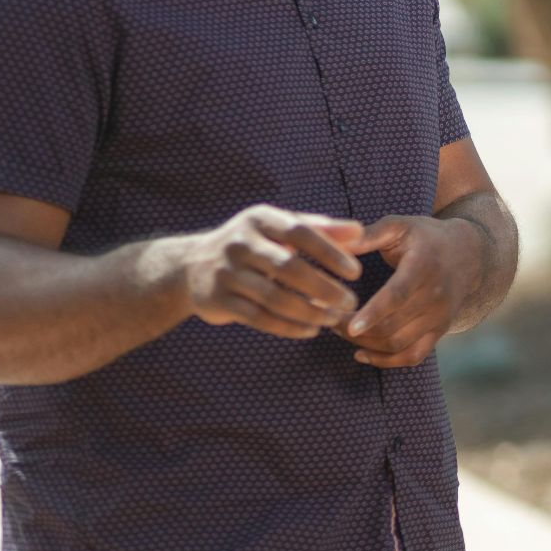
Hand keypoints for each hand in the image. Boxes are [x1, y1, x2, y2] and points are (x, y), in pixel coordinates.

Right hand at [183, 205, 363, 338]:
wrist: (191, 266)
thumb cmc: (254, 244)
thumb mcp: (281, 228)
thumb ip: (321, 229)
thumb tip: (360, 230)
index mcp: (260, 219)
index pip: (300, 232)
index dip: (330, 252)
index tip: (356, 272)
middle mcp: (239, 243)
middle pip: (288, 268)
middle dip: (324, 288)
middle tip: (351, 301)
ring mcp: (225, 273)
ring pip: (274, 298)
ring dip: (309, 312)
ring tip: (334, 319)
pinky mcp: (217, 301)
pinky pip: (259, 318)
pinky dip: (288, 327)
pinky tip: (311, 330)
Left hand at [337, 215, 480, 367]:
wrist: (468, 253)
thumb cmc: (425, 237)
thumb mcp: (399, 226)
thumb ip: (367, 234)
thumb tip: (334, 242)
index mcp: (424, 265)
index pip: (398, 295)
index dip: (374, 313)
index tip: (349, 326)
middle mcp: (436, 295)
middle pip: (392, 325)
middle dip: (355, 330)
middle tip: (328, 320)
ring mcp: (440, 317)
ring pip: (398, 344)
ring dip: (365, 343)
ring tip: (341, 332)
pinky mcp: (440, 331)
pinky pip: (412, 356)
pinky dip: (385, 361)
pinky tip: (361, 353)